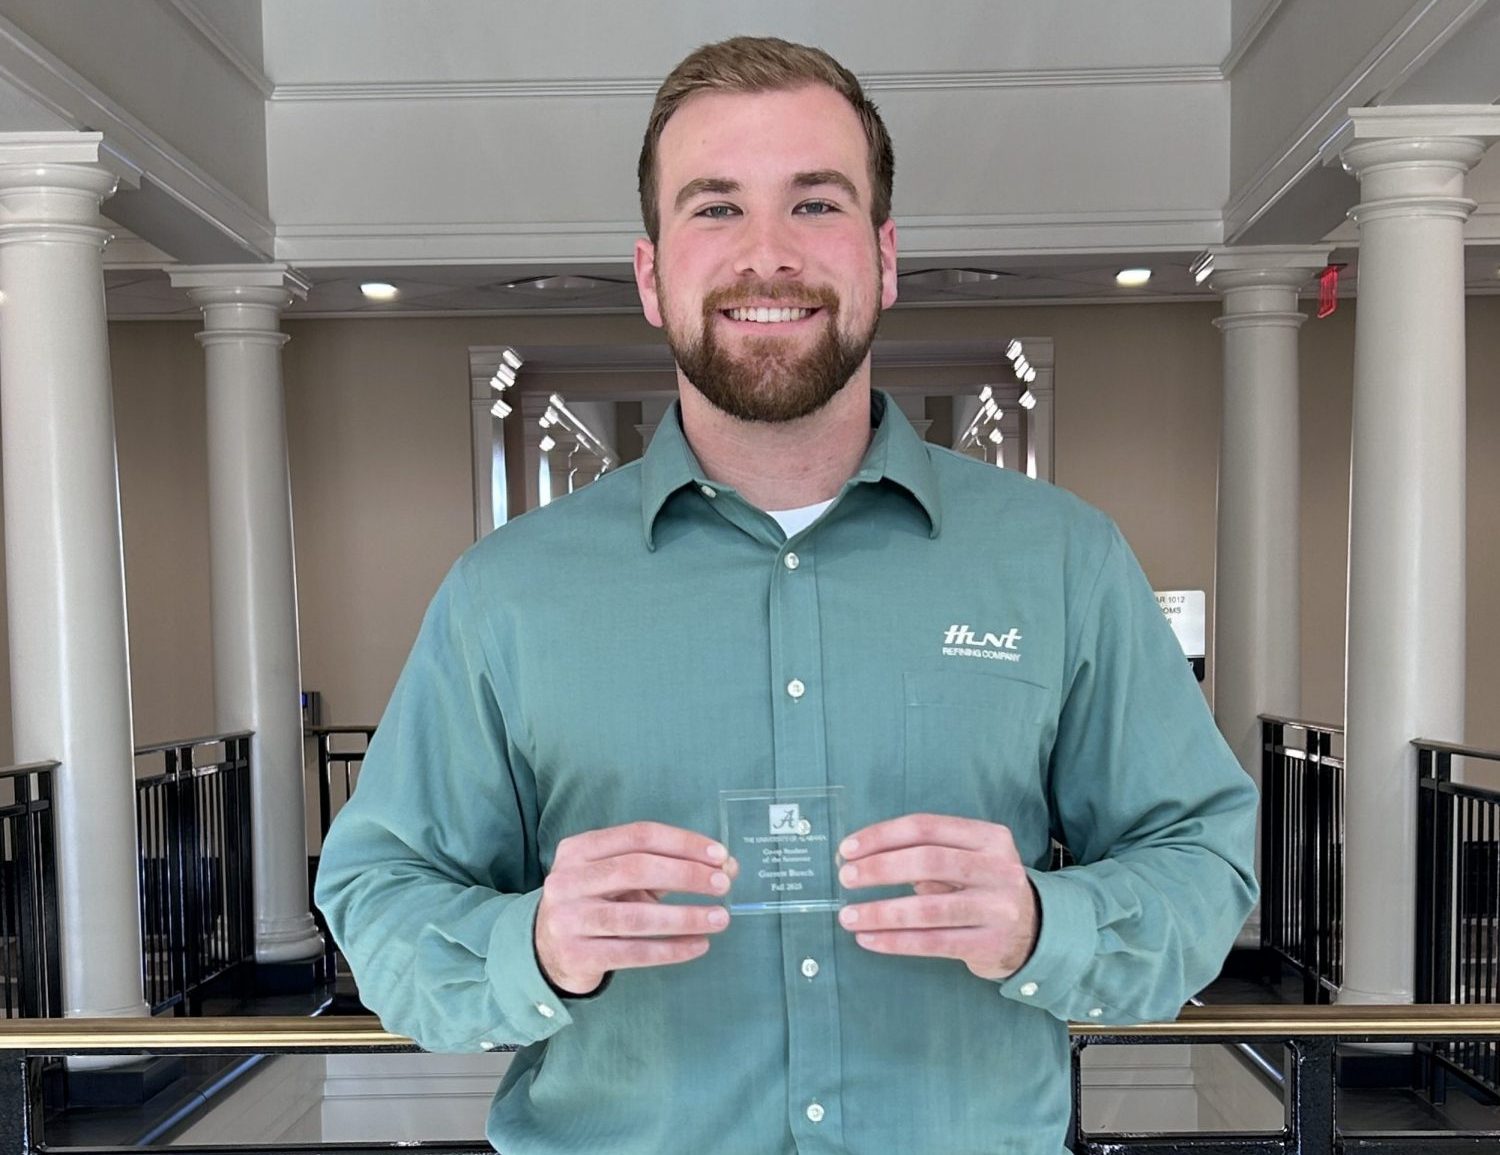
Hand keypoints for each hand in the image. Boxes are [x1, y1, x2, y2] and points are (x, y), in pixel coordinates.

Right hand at [535, 821, 736, 995]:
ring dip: (685, 916)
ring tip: (720, 918)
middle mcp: (567, 880)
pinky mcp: (577, 955)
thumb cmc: (596, 903)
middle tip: (723, 884)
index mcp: (579, 849)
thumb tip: (727, 866)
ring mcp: (568, 919)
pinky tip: (698, 945)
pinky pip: (633, 953)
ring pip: (636, 916)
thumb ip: (668, 868)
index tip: (720, 855)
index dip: (682, 843)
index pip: (639, 835)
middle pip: (636, 869)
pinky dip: (671, 949)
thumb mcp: (620, 878)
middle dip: (686, 874)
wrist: (547, 950)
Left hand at [836, 814, 1037, 979]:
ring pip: (928, 909)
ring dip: (880, 912)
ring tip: (849, 916)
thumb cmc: (984, 887)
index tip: (848, 848)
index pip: (926, 827)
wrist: (1037, 932)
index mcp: (989, 837)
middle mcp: (997, 869)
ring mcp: (997, 909)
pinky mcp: (989, 945)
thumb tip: (863, 860)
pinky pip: (932, 943)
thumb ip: (926, 854)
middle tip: (846, 877)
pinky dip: (895, 941)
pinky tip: (869, 939)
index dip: (883, 836)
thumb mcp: (968, 859)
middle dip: (879, 869)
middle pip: (928, 861)